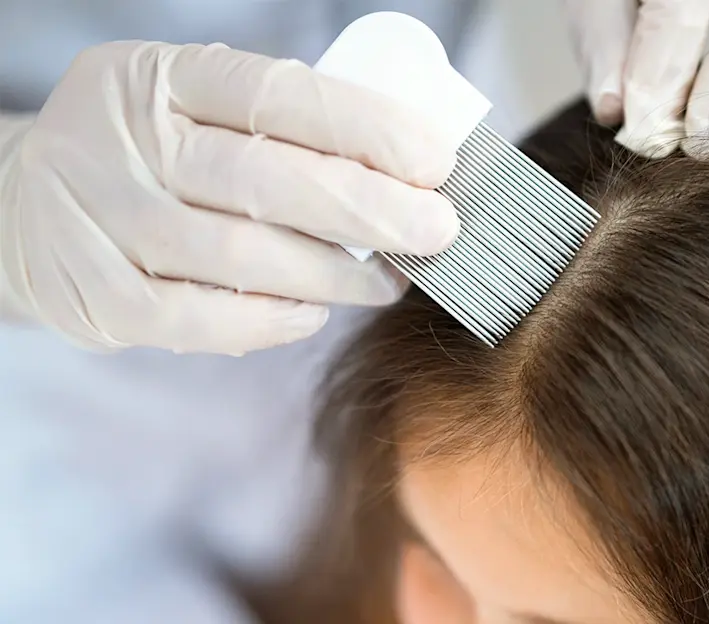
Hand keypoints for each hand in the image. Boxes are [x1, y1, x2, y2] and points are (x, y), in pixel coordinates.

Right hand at [0, 41, 460, 354]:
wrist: (17, 205)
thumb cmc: (147, 152)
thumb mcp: (193, 105)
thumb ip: (278, 126)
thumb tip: (406, 166)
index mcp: (161, 77)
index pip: (278, 94)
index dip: (366, 128)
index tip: (435, 161)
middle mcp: (126, 142)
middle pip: (268, 180)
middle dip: (371, 210)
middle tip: (438, 229)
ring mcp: (103, 221)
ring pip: (243, 257)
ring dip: (335, 275)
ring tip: (391, 280)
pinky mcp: (99, 297)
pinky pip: (204, 320)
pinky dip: (273, 320)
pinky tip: (315, 311)